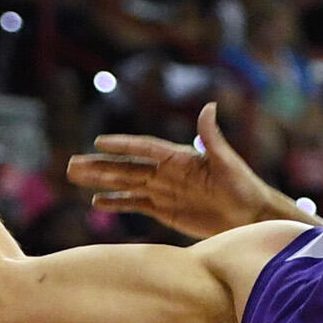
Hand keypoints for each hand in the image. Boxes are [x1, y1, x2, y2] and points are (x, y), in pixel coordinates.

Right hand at [66, 103, 290, 236]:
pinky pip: (136, 205)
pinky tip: (97, 202)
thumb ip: (212, 137)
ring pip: (125, 184)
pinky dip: (117, 203)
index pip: (144, 149)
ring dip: (101, 181)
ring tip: (75, 177)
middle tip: (71, 164)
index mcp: (179, 157)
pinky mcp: (165, 210)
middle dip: (99, 166)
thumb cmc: (244, 186)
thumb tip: (209, 106)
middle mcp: (167, 172)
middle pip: (126, 167)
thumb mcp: (228, 162)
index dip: (123, 146)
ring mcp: (164, 191)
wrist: (252, 216)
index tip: (99, 143)